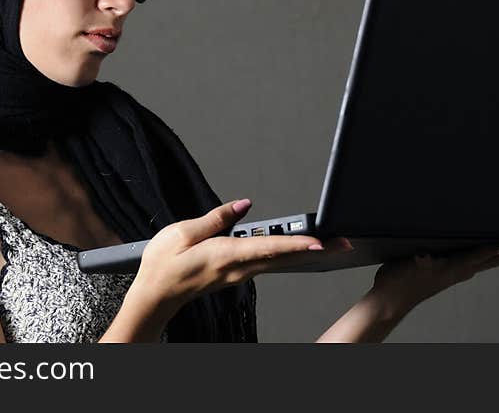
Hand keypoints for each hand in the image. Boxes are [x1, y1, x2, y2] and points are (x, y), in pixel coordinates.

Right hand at [131, 199, 350, 313]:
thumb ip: (216, 217)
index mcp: (225, 255)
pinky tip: (299, 250)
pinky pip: (269, 264)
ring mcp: (239, 273)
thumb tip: (243, 204)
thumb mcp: (183, 232)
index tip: (319, 241)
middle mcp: (238, 267)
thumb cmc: (163, 265)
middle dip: (316, 250)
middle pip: (284, 258)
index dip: (296, 243)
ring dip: (306, 253)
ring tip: (330, 244)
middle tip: (344, 243)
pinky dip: (288, 255)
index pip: (268, 248)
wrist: (154, 295)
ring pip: (279, 262)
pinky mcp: (236, 273)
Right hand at [370, 237, 498, 319]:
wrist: (392, 300)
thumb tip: (424, 256)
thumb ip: (418, 261)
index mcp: (451, 267)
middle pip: (496, 258)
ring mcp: (460, 271)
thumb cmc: (398, 281)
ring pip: (493, 259)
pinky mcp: (455, 271)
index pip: (478, 256)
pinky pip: (483, 259)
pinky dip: (497, 253)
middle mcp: (460, 269)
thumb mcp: (407, 266)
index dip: (496, 250)